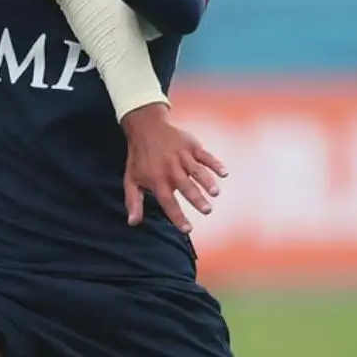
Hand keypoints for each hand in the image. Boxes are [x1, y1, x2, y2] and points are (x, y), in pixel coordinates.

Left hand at [121, 104, 226, 232]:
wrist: (146, 127)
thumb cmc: (139, 158)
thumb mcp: (131, 179)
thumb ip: (133, 202)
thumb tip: (133, 222)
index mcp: (157, 180)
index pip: (167, 201)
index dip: (177, 216)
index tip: (187, 229)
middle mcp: (170, 169)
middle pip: (184, 186)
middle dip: (196, 198)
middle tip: (206, 210)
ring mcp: (182, 156)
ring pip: (196, 171)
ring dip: (206, 181)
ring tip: (215, 193)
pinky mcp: (191, 146)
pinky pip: (205, 155)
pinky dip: (215, 163)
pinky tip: (224, 173)